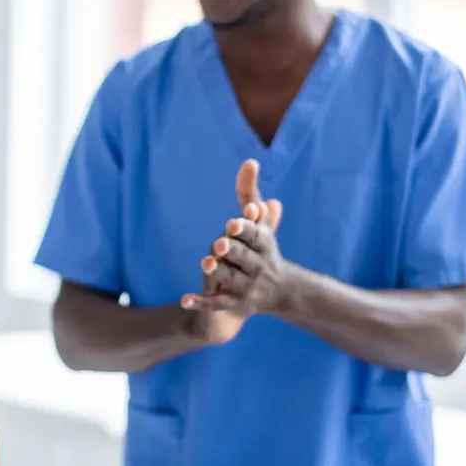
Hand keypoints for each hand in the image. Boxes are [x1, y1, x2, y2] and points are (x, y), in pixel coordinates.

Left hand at [182, 159, 288, 342]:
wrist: (280, 292)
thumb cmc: (262, 249)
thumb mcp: (258, 222)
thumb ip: (249, 193)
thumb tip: (249, 161)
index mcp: (264, 245)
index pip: (255, 236)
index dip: (245, 229)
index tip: (233, 223)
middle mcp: (257, 266)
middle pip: (242, 257)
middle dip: (232, 249)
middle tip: (220, 244)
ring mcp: (246, 287)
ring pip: (230, 279)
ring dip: (218, 272)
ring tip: (206, 263)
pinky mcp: (234, 304)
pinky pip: (216, 304)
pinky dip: (200, 302)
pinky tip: (184, 299)